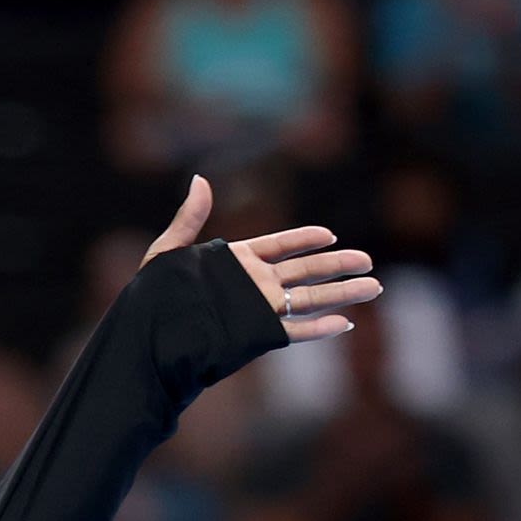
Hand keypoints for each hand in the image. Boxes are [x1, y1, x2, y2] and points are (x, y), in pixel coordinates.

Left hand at [142, 175, 380, 342]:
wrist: (148, 341)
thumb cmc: (152, 298)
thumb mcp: (167, 253)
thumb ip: (188, 219)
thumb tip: (200, 179)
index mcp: (236, 262)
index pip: (278, 246)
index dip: (304, 240)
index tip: (330, 234)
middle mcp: (252, 285)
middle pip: (304, 272)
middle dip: (337, 266)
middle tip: (368, 261)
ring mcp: (257, 310)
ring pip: (307, 299)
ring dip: (340, 294)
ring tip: (372, 287)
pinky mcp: (256, 335)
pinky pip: (293, 331)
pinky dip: (318, 328)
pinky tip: (343, 323)